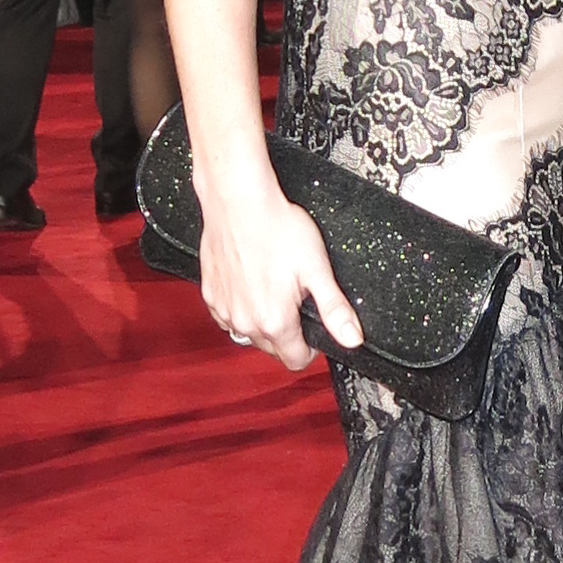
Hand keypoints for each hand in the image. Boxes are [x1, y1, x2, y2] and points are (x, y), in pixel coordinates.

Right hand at [198, 172, 360, 371]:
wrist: (238, 202)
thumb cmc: (276, 227)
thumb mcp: (317, 268)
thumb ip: (334, 308)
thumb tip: (352, 337)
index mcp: (274, 321)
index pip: (295, 361)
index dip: (311, 349)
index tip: (314, 329)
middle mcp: (245, 322)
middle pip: (273, 349)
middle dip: (289, 334)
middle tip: (296, 300)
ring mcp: (224, 310)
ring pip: (249, 334)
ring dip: (263, 322)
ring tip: (274, 289)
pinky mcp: (210, 296)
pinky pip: (229, 317)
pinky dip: (242, 308)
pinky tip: (251, 284)